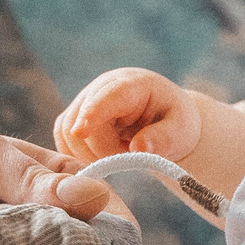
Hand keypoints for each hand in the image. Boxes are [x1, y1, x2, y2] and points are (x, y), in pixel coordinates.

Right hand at [53, 67, 201, 164]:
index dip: (92, 112)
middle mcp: (103, 87)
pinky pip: (63, 138)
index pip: (108, 95)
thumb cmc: (174, 122)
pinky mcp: (75, 115)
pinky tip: (99, 159)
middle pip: (82, 120)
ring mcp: (86, 100)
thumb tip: (139, 148)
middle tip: (129, 157)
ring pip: (67, 131)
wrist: (165, 119)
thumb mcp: (181, 130)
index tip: (80, 132)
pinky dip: (76, 154)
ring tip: (118, 155)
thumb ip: (163, 138)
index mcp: (133, 84)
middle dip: (102, 149)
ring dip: (89, 154)